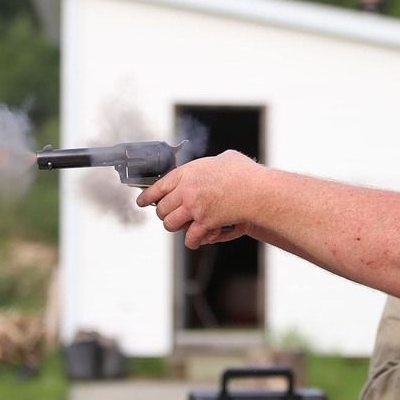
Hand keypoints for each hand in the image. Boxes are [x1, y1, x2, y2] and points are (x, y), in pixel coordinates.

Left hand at [136, 150, 258, 247]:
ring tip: (182, 226)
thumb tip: (214, 166)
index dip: (147, 196)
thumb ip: (212, 164)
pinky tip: (196, 240)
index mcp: (188, 173)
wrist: (257, 191)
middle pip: (161, 208)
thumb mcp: (225, 159)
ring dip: (175, 227)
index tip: (142, 201)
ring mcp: (194, 208)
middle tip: (169, 215)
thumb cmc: (245, 174)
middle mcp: (186, 190)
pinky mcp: (204, 223)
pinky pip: (190, 237)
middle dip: (164, 214)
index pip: (158, 186)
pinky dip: (193, 241)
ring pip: (170, 224)